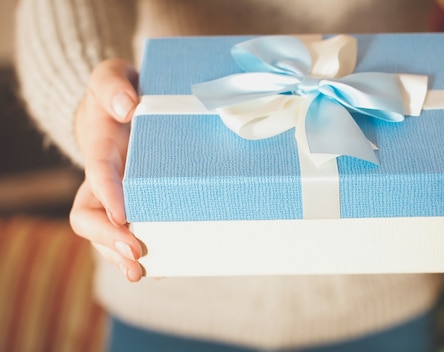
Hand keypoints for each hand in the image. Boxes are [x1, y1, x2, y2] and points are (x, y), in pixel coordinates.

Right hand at [69, 59, 143, 281]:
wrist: (121, 106)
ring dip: (119, 255)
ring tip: (141, 272)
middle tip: (136, 252)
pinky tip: (159, 267)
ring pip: (105, 233)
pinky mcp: (133, 205)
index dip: (109, 195)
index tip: (124, 216)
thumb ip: (113, 84)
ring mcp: (115, 196)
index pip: (98, 174)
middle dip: (108, 238)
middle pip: (91, 215)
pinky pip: (127, 233)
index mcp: (100, 148)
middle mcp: (103, 179)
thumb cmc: (118, 93)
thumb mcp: (112, 75)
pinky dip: (137, 252)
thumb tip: (127, 107)